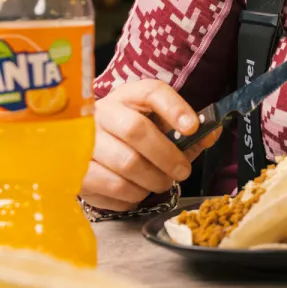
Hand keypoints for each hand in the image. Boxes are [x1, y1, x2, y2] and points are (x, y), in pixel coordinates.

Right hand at [79, 79, 220, 211]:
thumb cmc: (131, 137)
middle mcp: (101, 113)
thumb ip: (187, 130)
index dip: (174, 108)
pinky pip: (110, 189)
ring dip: (152, 181)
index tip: (193, 128)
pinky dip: (131, 196)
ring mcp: (82, 142)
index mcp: (127, 97)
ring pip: (125, 164)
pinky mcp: (74, 172)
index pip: (151, 92)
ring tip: (160, 183)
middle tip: (183, 171)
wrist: (85, 150)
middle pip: (136, 131)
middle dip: (167, 156)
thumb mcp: (159, 125)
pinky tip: (135, 191)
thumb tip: (212, 132)